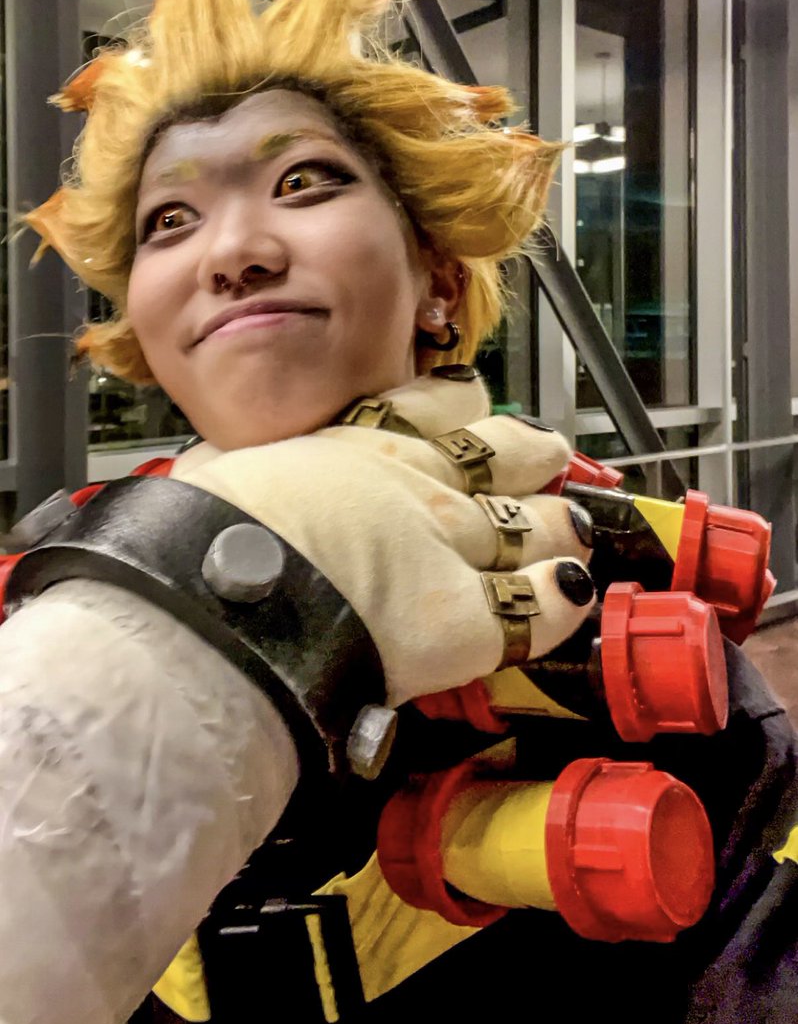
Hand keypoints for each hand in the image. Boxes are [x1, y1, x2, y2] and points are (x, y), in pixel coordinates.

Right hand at [172, 375, 595, 705]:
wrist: (221, 600)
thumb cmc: (207, 537)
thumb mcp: (215, 476)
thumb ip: (230, 467)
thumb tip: (209, 468)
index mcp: (364, 446)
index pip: (439, 406)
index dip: (465, 405)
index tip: (472, 403)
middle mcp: (423, 486)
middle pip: (507, 458)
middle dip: (533, 456)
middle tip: (548, 456)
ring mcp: (454, 547)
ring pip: (540, 527)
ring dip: (561, 530)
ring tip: (575, 534)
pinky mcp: (467, 620)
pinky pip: (540, 609)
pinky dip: (562, 605)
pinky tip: (572, 601)